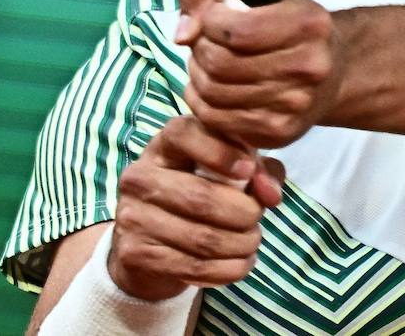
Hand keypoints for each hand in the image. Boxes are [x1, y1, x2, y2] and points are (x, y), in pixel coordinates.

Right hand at [108, 115, 284, 300]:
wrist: (147, 241)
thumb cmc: (196, 191)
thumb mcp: (225, 170)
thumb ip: (256, 170)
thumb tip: (271, 194)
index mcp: (163, 145)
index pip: (184, 134)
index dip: (220, 151)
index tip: (248, 170)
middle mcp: (140, 176)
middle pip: (200, 196)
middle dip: (243, 212)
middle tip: (258, 218)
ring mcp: (133, 215)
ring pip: (200, 237)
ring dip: (240, 244)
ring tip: (253, 242)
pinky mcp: (135, 252)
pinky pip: (192, 266)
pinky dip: (227, 269)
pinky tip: (241, 263)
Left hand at [176, 0, 343, 149]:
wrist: (329, 70)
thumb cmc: (284, 18)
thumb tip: (183, 35)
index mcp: (309, 23)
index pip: (237, 29)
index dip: (210, 21)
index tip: (213, 16)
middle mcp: (310, 66)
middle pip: (222, 63)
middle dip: (200, 48)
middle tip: (204, 41)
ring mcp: (296, 105)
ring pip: (214, 93)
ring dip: (197, 74)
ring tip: (206, 62)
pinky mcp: (280, 132)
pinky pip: (217, 119)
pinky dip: (200, 101)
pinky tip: (210, 86)